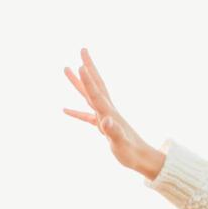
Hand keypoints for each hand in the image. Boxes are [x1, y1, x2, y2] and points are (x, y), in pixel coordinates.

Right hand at [63, 48, 165, 180]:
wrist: (142, 159)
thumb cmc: (131, 153)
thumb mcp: (120, 143)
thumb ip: (113, 132)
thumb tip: (106, 121)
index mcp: (109, 112)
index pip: (96, 93)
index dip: (87, 81)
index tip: (80, 64)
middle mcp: (107, 110)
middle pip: (96, 84)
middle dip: (89, 67)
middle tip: (82, 49)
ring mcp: (105, 116)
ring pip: (89, 95)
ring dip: (79, 82)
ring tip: (66, 68)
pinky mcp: (103, 125)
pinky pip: (87, 114)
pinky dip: (76, 111)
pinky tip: (65, 109)